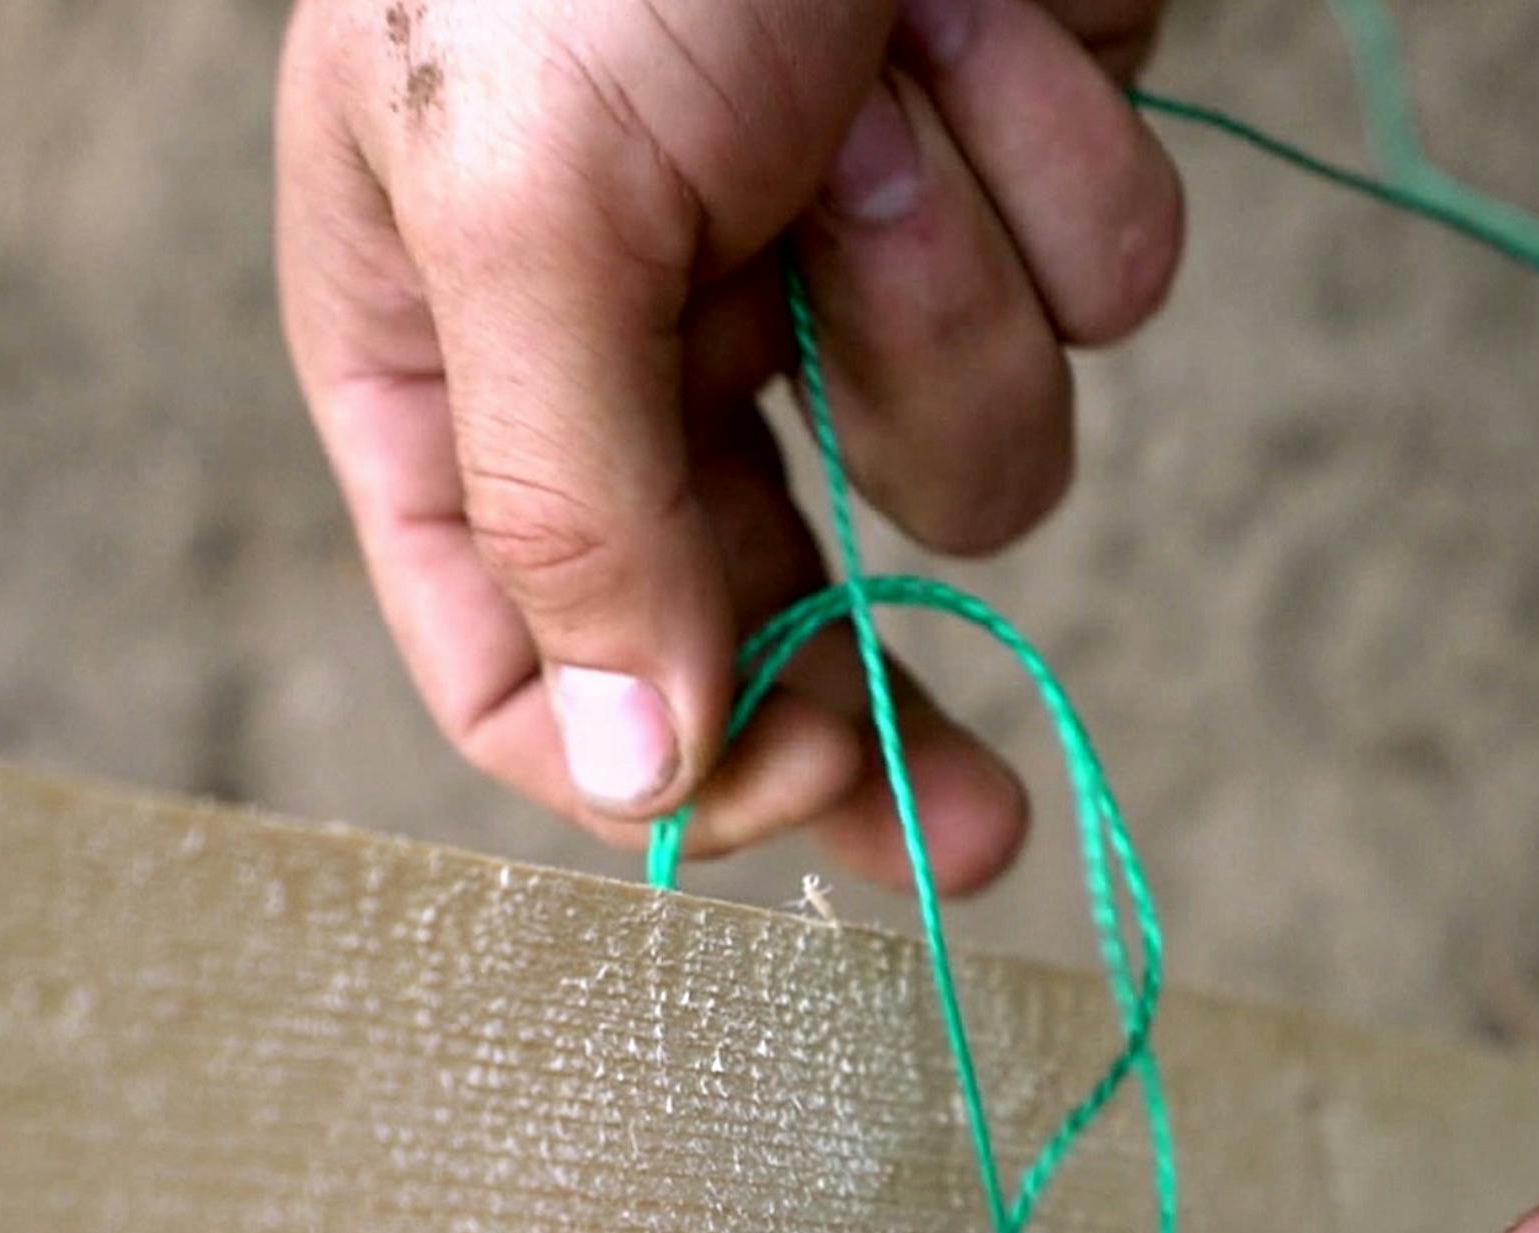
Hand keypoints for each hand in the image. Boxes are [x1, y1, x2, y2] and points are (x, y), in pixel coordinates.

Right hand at [277, 0, 1180, 885]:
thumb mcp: (520, 197)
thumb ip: (561, 505)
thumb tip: (632, 771)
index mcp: (454, 365)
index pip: (516, 658)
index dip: (654, 760)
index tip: (786, 807)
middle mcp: (637, 347)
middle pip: (757, 631)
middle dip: (873, 716)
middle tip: (979, 845)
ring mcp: (829, 278)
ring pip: (956, 466)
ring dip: (950, 310)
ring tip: (891, 112)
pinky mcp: (1002, 199)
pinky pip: (1083, 303)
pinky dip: (1059, 182)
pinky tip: (983, 28)